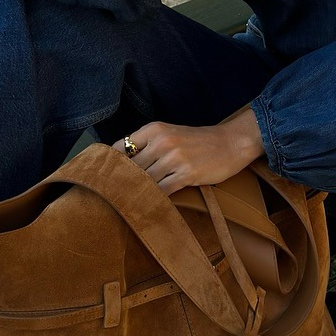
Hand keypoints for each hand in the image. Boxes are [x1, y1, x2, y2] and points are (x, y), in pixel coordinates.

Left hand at [113, 109, 262, 196]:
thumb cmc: (199, 141)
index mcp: (154, 129)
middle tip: (111, 198)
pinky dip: (155, 200)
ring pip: (145, 181)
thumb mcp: (170, 134)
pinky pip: (163, 191)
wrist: (232, 142)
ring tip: (127, 204)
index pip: (121, 147)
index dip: (110, 165)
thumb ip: (147, 146)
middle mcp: (162, 141)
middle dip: (121, 183)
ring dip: (137, 193)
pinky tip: (149, 206)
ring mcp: (174, 158)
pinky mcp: (187, 174)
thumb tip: (122, 165)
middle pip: (130, 168)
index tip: (104, 178)